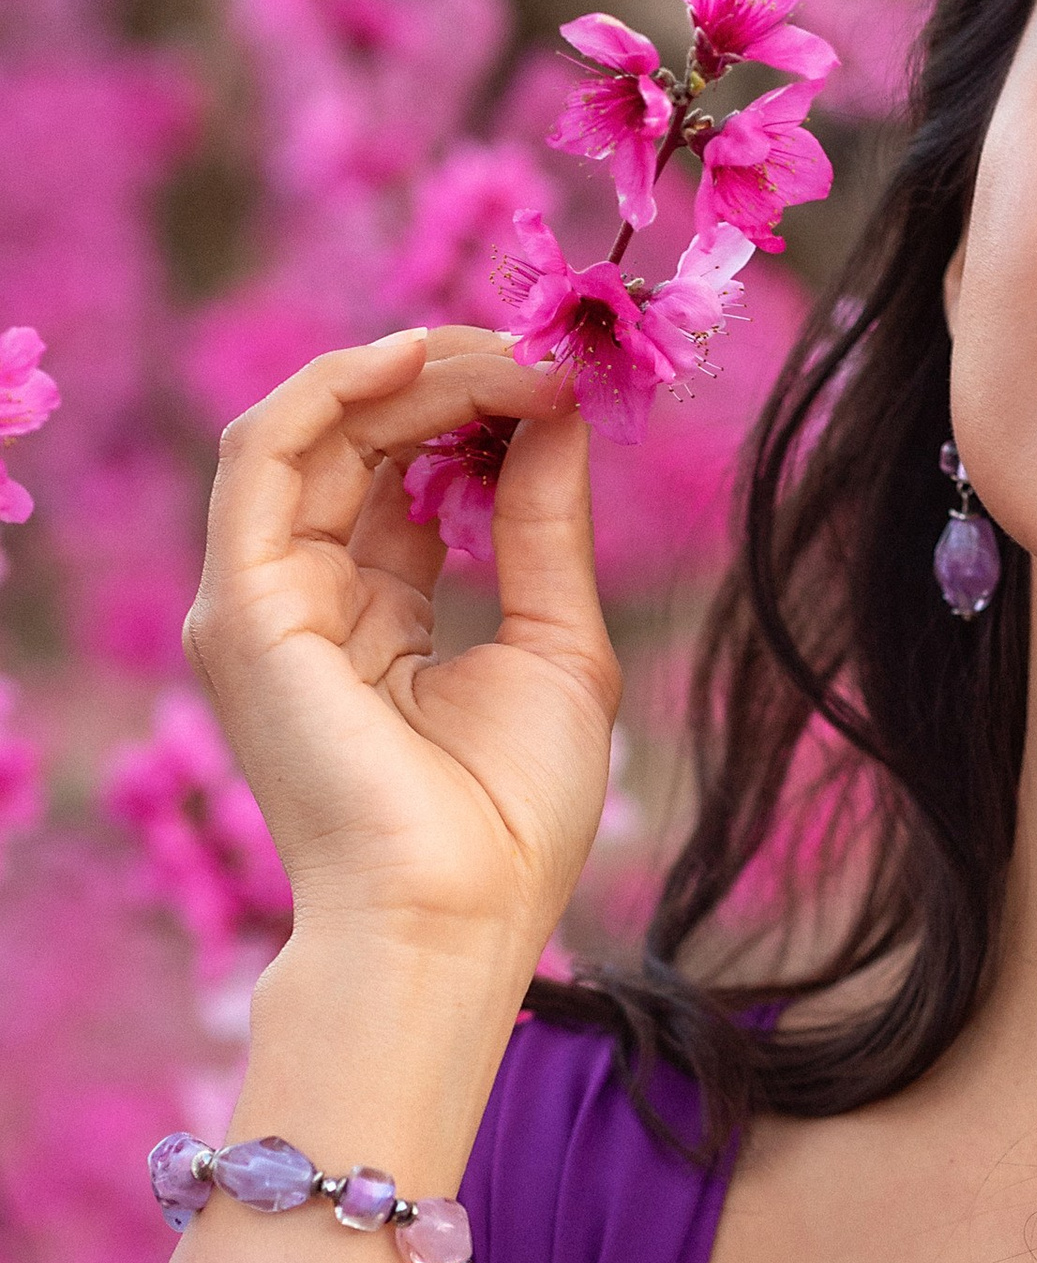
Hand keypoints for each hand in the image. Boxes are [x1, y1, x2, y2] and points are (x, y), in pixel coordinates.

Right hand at [183, 327, 619, 958]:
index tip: (566, 378)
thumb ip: (543, 522)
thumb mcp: (558, 641)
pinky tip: (423, 359)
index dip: (479, 412)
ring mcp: (263, 600)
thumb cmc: (510, 815)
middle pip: (361, 439)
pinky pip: (266, 453)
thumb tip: (555, 409)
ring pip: (314, 429)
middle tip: (546, 348)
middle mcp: (306, 598)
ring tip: (508, 352)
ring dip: (412, 373)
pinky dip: (340, 389)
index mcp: (375, 615)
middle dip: (454, 378)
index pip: (406, 473)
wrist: (457, 914)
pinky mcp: (243, 604)